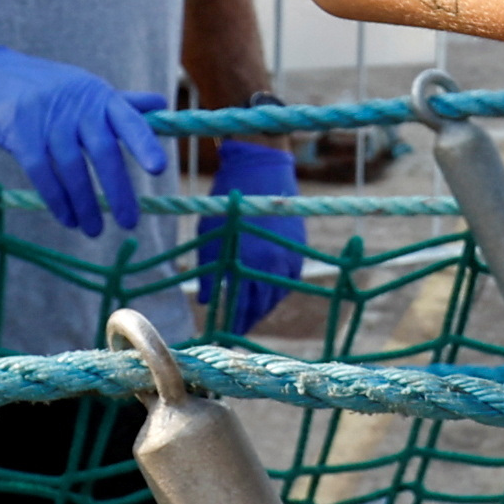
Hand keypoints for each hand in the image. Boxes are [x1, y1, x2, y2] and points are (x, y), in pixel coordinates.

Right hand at [0, 32, 164, 236]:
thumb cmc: (37, 84)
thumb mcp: (80, 86)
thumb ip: (118, 101)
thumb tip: (160, 104)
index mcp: (96, 94)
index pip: (127, 119)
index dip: (143, 143)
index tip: (159, 169)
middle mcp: (74, 104)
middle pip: (103, 151)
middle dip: (117, 190)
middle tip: (130, 221)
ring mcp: (45, 117)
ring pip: (72, 168)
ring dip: (85, 203)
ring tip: (94, 230)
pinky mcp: (18, 132)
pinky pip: (42, 172)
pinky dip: (57, 199)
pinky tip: (67, 218)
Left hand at [196, 137, 305, 335]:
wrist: (262, 167)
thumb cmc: (227, 199)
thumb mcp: (209, 233)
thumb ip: (209, 269)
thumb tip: (205, 301)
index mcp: (246, 261)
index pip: (241, 304)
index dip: (233, 323)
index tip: (225, 336)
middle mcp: (270, 263)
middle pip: (261, 305)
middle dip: (248, 320)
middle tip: (237, 333)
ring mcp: (287, 257)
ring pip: (277, 295)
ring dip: (264, 308)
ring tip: (251, 316)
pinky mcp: (299, 248)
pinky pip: (290, 280)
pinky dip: (278, 291)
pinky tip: (268, 294)